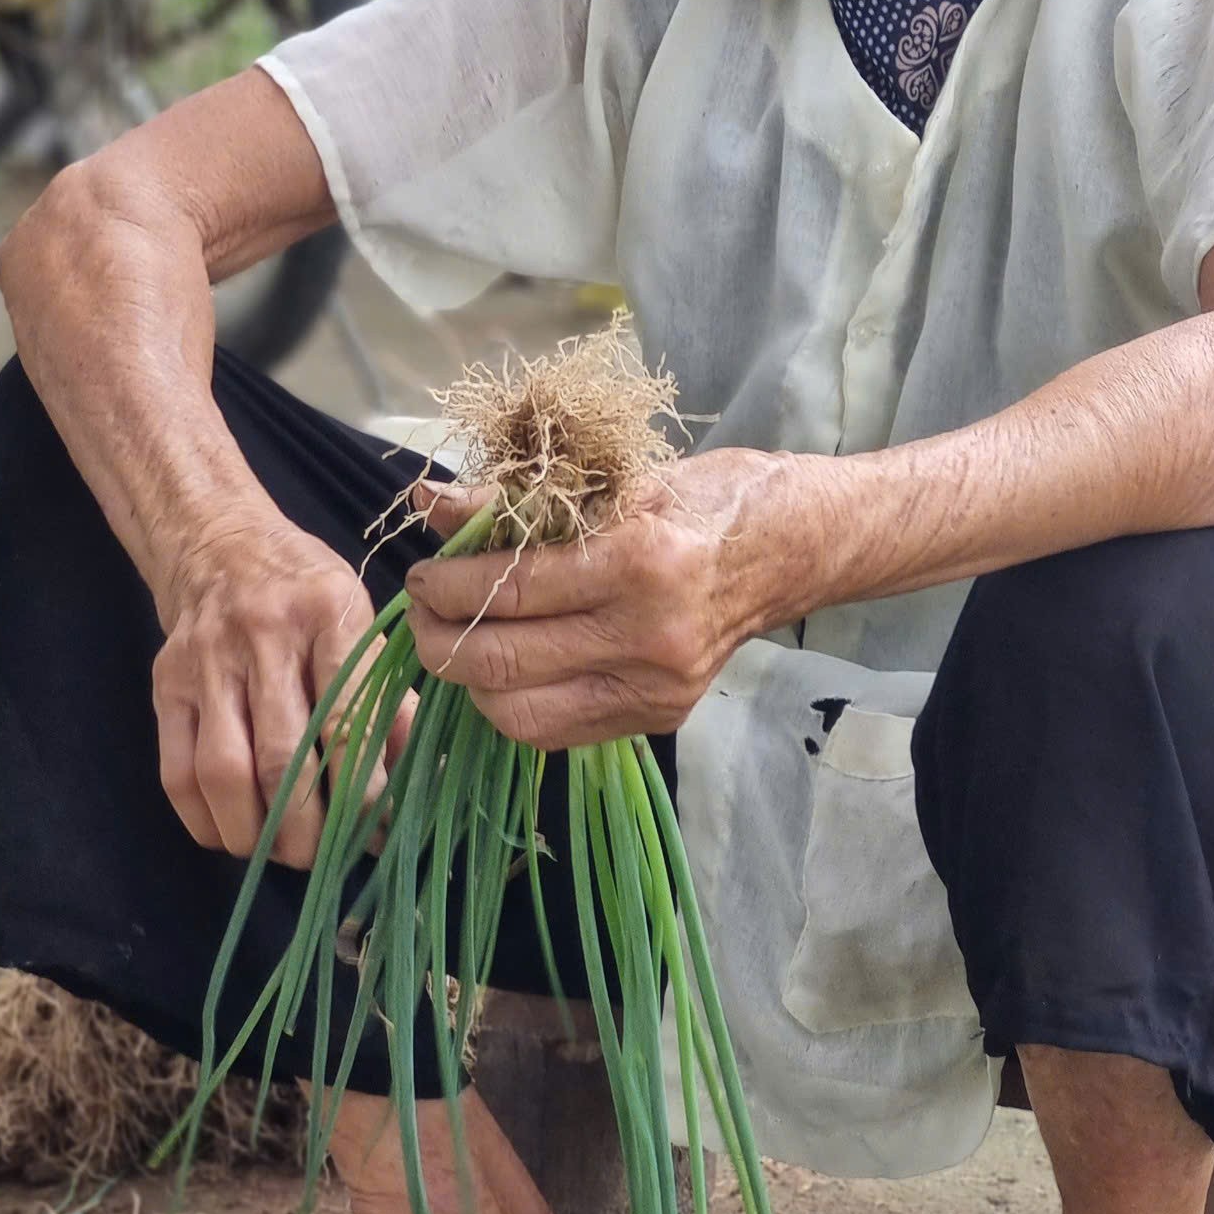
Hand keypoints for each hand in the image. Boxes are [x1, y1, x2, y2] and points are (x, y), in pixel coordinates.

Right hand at [153, 520, 408, 866]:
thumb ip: (389, 698)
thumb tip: (422, 781)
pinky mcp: (165, 683)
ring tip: (279, 854)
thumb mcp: (365, 622)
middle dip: (306, 828)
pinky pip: (176, 772)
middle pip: (281, 758)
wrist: (221, 540)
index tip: (376, 833)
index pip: (346, 723)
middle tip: (325, 858)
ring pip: (223, 772)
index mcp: (330, 615)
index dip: (362, 793)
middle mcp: (264, 634)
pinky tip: (232, 835)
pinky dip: (204, 821)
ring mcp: (207, 660)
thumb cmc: (310, 591)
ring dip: (254, 832)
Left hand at [402, 447, 803, 748]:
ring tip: (458, 642)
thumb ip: (518, 502)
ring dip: (469, 683)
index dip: (446, 587)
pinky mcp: (659, 718)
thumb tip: (430, 504)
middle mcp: (649, 637)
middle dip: (439, 641)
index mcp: (640, 562)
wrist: (792, 550)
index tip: (421, 575)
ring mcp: (655, 688)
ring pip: (520, 714)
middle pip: (504, 663)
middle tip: (423, 613)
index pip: (510, 590)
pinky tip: (507, 668)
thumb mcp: (617, 481)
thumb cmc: (708, 500)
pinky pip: (557, 731)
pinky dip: (514, 704)